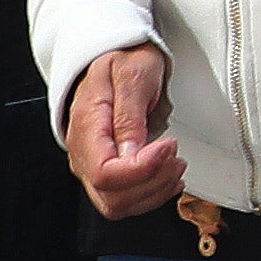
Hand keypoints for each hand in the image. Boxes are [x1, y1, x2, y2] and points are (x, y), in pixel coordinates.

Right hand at [62, 44, 183, 219]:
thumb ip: (130, 116)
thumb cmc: (122, 59)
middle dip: (152, 184)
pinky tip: (167, 178)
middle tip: (176, 157)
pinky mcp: (107, 172)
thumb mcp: (131, 76)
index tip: (168, 147)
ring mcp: (93, 165)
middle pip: (111, 197)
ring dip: (155, 191)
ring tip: (175, 164)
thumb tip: (131, 154)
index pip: (104, 173)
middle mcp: (83, 152)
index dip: (141, 170)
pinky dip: (152, 194)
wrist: (116, 55)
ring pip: (118, 204)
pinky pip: (125, 199)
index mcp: (85, 126)